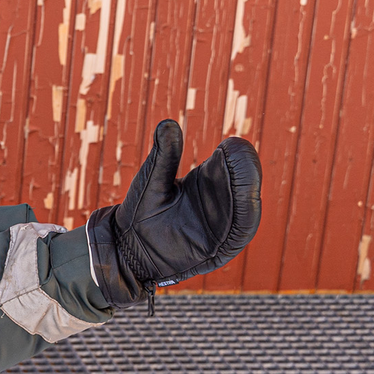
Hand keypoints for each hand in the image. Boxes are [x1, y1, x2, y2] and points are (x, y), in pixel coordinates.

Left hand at [86, 120, 260, 305]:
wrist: (126, 247)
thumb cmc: (139, 212)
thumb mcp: (152, 179)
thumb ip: (164, 155)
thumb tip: (167, 123)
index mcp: (205, 184)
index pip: (226, 168)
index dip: (231, 157)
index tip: (230, 143)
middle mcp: (217, 204)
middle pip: (239, 187)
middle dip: (244, 171)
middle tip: (241, 152)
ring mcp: (218, 228)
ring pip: (243, 211)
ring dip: (247, 193)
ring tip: (246, 175)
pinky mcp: (215, 250)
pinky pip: (237, 238)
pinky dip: (244, 222)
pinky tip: (246, 205)